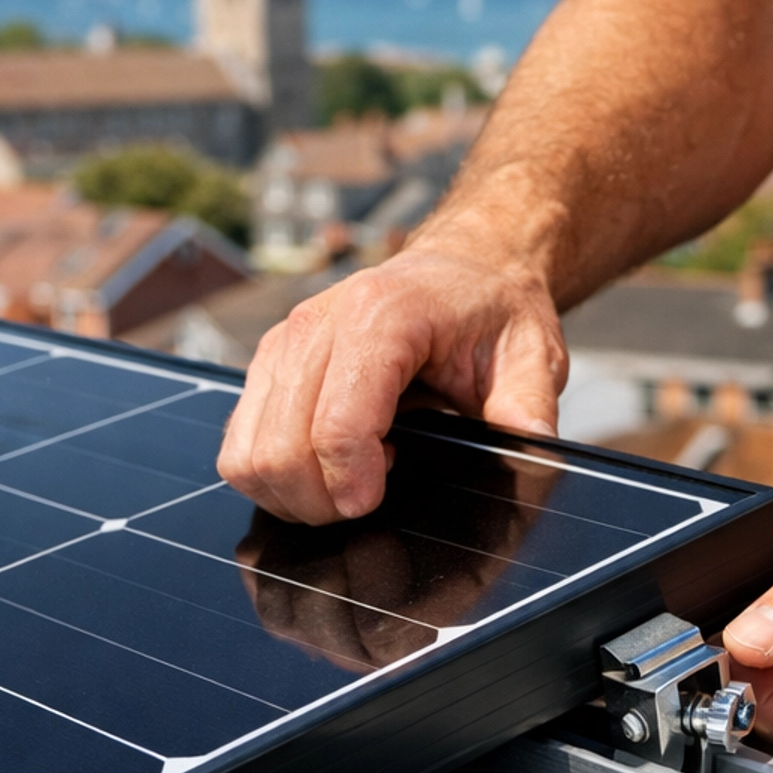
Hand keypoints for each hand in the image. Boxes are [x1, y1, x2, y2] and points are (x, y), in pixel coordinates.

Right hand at [217, 241, 567, 523]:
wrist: (465, 268)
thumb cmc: (493, 311)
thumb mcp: (533, 356)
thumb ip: (529, 408)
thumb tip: (531, 453)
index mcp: (381, 316)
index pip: (336, 425)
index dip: (350, 484)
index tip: (375, 504)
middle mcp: (318, 322)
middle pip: (279, 448)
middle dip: (319, 500)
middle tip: (366, 502)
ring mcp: (284, 342)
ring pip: (245, 452)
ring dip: (291, 492)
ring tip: (351, 480)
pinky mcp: (269, 363)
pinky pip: (240, 441)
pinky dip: (275, 472)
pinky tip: (331, 461)